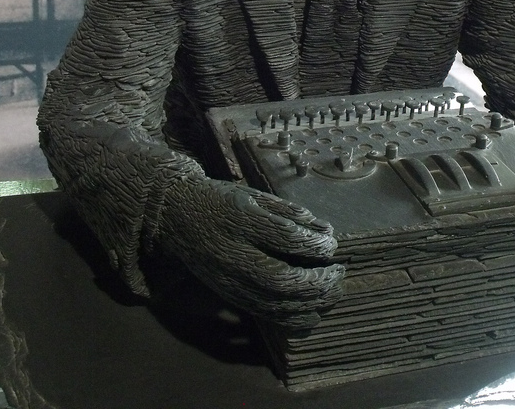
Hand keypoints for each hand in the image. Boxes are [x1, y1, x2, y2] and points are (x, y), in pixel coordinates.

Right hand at [154, 176, 344, 329]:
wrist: (176, 216)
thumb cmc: (221, 201)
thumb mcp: (253, 196)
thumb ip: (289, 212)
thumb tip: (326, 231)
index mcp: (238, 220)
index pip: (283, 237)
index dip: (314, 244)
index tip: (332, 244)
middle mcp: (230, 253)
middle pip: (279, 279)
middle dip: (316, 282)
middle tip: (338, 272)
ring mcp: (226, 278)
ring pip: (272, 303)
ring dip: (309, 302)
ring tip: (332, 291)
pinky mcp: (228, 294)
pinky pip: (262, 314)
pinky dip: (292, 318)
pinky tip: (313, 311)